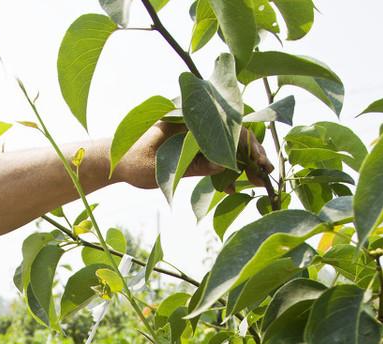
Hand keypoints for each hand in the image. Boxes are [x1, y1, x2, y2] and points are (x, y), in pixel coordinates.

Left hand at [112, 121, 274, 191]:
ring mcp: (195, 134)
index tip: (257, 161)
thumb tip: (221, 164)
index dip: (245, 142)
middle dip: (251, 152)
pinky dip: (227, 168)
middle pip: (232, 132)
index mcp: (187, 117)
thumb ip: (190, 164)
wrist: (116, 162)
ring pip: (227, 144)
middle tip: (266, 173)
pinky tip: (233, 187)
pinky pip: (217, 154)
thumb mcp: (160, 166)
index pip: (225, 124)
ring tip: (257, 181)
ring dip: (243, 161)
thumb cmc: (132, 161)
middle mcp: (195, 121)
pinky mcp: (194, 147)